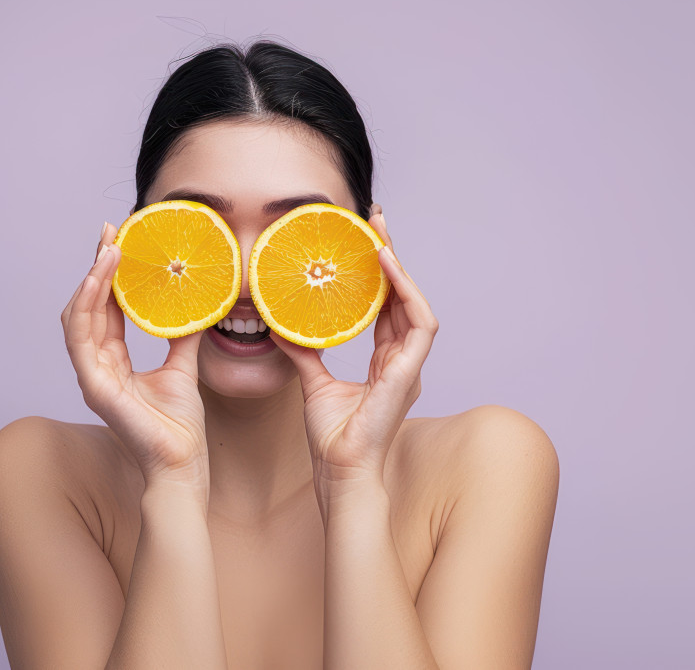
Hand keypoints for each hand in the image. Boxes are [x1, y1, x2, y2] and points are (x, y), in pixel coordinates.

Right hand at [61, 222, 210, 486]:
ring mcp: (91, 377)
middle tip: (111, 231)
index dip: (109, 275)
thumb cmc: (180, 427)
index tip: (120, 241)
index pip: (105, 309)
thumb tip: (199, 302)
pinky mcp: (94, 387)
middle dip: (96, 267)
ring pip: (79, 316)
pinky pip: (82, 337)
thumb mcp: (184, 367)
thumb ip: (183, 335)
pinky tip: (102, 279)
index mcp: (112, 363)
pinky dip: (90, 304)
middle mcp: (95, 367)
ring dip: (91, 279)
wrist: (183, 465)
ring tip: (109, 247)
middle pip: (87, 306)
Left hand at [270, 204, 439, 496]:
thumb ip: (303, 351)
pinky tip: (386, 267)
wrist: (339, 473)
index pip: (387, 307)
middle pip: (402, 298)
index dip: (380, 274)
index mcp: (387, 364)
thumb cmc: (332, 440)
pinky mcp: (409, 374)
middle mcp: (402, 362)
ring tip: (379, 236)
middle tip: (374, 220)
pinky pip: (418, 324)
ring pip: (415, 305)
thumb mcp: (312, 383)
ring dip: (400, 269)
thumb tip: (277, 324)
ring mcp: (410, 368)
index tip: (365, 241)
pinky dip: (405, 293)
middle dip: (391, 257)